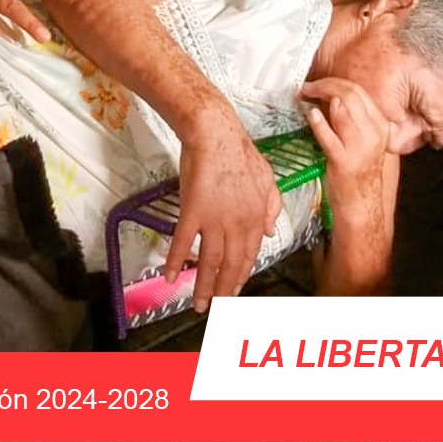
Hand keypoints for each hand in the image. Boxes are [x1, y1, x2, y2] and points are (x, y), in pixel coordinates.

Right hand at [168, 116, 280, 312]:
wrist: (216, 132)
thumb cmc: (239, 152)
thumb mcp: (267, 179)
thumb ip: (271, 207)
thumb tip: (270, 232)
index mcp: (255, 217)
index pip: (250, 255)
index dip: (241, 276)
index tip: (235, 290)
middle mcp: (237, 223)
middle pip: (231, 265)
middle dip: (224, 291)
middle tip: (218, 309)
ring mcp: (215, 218)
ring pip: (210, 261)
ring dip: (203, 286)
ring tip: (198, 304)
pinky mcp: (192, 210)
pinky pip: (183, 242)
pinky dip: (176, 261)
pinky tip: (171, 276)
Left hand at [300, 77, 395, 233]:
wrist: (362, 206)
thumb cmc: (358, 174)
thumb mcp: (363, 142)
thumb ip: (353, 120)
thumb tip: (332, 97)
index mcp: (380, 126)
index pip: (359, 92)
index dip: (336, 82)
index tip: (320, 82)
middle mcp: (374, 134)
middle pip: (350, 95)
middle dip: (326, 84)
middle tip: (308, 86)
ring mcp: (360, 147)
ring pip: (343, 108)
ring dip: (320, 96)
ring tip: (306, 94)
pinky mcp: (344, 161)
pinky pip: (329, 135)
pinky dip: (319, 122)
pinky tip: (311, 114)